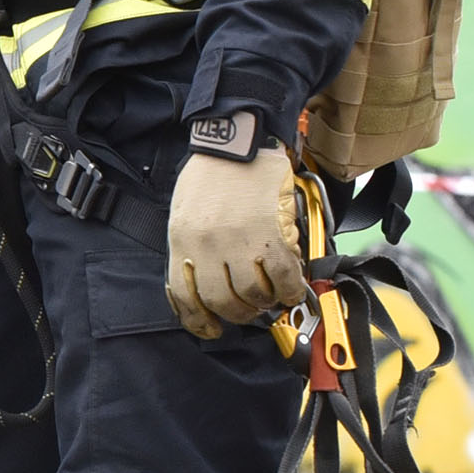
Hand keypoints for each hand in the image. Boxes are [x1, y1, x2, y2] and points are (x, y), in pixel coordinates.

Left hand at [167, 137, 307, 338]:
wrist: (233, 144)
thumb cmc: (208, 176)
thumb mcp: (184, 213)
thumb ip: (191, 248)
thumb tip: (204, 281)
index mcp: (182, 241)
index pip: (184, 295)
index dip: (198, 320)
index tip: (209, 329)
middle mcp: (207, 245)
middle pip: (221, 301)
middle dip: (237, 314)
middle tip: (247, 310)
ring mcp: (239, 240)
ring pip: (252, 294)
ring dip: (264, 302)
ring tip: (269, 297)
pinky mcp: (270, 232)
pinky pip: (283, 275)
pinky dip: (290, 289)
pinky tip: (291, 288)